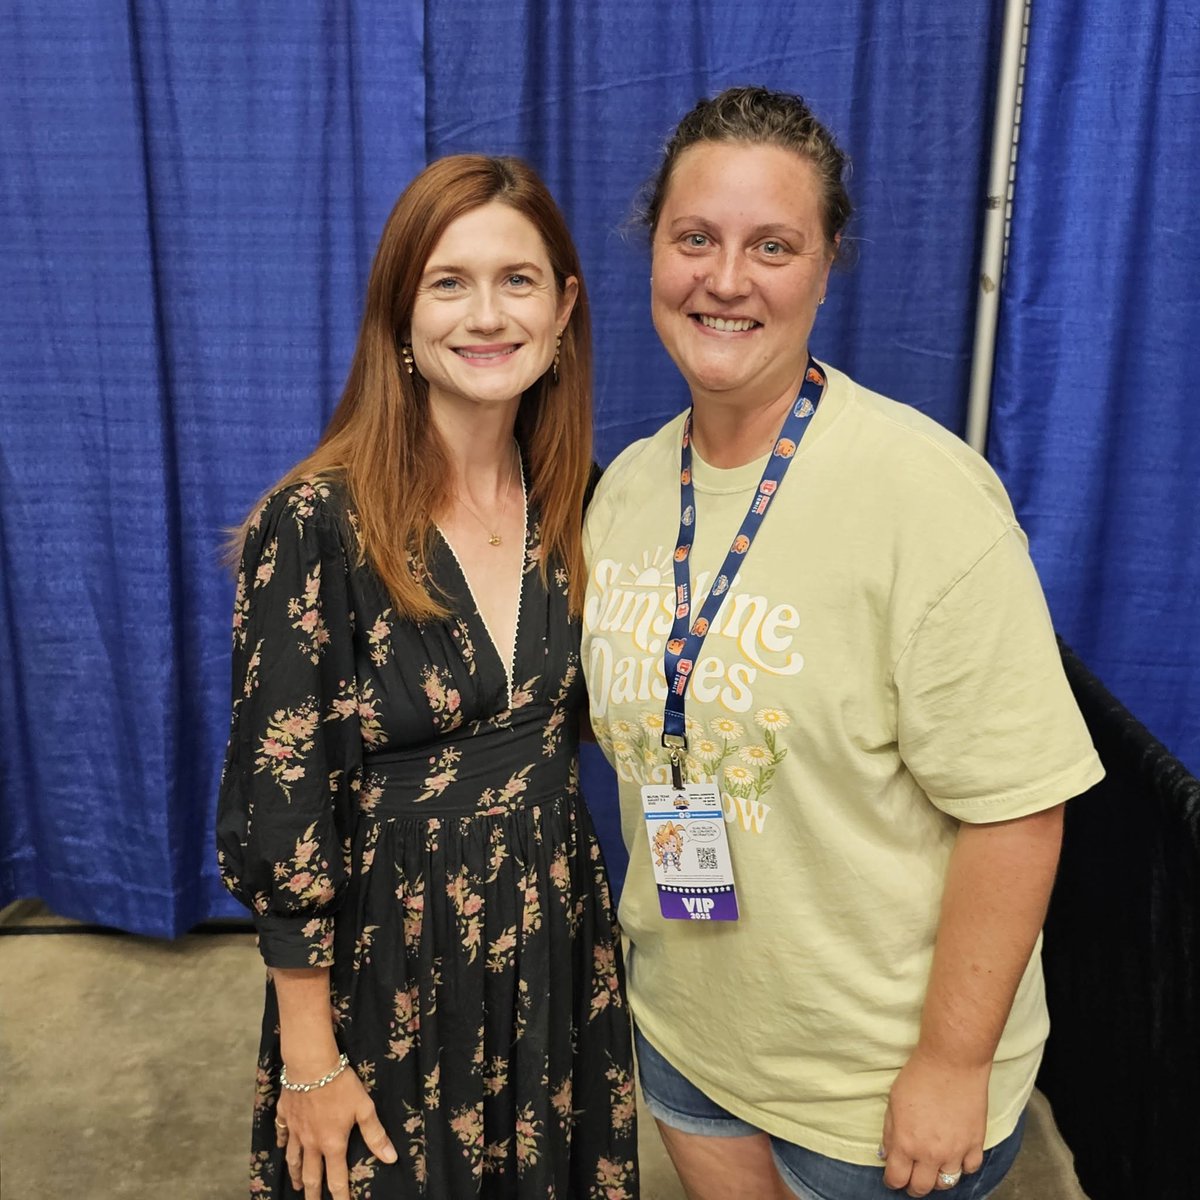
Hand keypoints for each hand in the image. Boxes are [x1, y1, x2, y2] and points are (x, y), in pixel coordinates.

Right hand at [275, 1064, 397, 1199]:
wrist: (311, 1065)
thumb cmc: (341, 1085)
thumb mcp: (364, 1108)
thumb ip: (376, 1135)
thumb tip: (391, 1159)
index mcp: (332, 1143)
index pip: (337, 1179)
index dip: (340, 1197)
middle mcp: (311, 1142)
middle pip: (311, 1175)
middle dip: (312, 1194)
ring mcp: (295, 1130)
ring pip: (293, 1158)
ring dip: (296, 1174)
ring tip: (297, 1184)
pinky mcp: (285, 1114)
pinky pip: (281, 1133)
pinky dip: (281, 1143)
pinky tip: (281, 1147)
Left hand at [880, 1047, 989, 1196]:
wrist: (952, 1062)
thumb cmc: (919, 1075)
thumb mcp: (893, 1101)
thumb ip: (889, 1131)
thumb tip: (887, 1153)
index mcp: (906, 1142)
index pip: (896, 1178)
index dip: (892, 1181)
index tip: (892, 1177)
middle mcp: (930, 1153)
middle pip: (921, 1188)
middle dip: (913, 1186)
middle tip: (911, 1178)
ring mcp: (955, 1151)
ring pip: (946, 1183)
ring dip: (937, 1178)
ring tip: (932, 1168)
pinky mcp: (975, 1144)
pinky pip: (969, 1169)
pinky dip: (962, 1166)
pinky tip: (955, 1156)